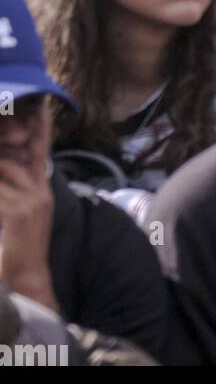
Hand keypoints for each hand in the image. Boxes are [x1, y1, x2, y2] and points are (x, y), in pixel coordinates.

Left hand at [0, 107, 56, 310]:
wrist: (28, 276)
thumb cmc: (21, 247)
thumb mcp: (25, 213)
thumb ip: (17, 190)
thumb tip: (4, 166)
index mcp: (43, 189)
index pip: (42, 150)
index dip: (40, 127)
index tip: (39, 106)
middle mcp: (40, 191)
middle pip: (12, 159)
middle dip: (0, 154)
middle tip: (1, 160)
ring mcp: (30, 202)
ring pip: (1, 174)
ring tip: (1, 201)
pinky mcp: (17, 213)